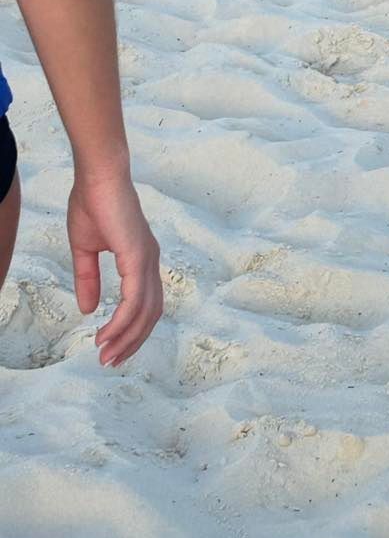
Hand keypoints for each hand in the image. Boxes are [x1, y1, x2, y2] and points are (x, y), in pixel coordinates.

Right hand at [67, 172, 162, 366]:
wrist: (98, 177)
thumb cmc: (93, 204)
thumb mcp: (86, 249)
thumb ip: (88, 279)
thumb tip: (90, 309)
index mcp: (142, 258)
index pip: (146, 303)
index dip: (132, 327)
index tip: (111, 346)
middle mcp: (150, 261)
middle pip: (151, 313)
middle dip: (132, 340)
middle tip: (110, 360)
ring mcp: (147, 259)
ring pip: (145, 311)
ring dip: (127, 337)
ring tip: (106, 354)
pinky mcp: (138, 256)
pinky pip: (135, 299)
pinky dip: (123, 321)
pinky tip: (106, 334)